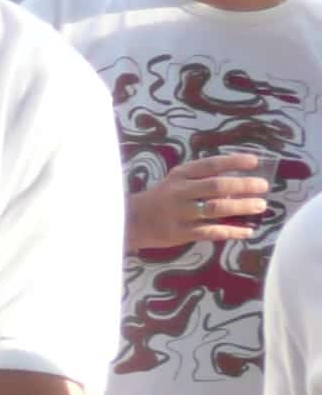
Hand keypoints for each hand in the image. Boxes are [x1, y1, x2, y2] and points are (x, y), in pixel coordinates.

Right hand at [127, 153, 270, 252]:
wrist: (131, 220)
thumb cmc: (160, 198)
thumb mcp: (175, 182)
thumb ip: (200, 180)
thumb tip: (237, 184)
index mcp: (180, 176)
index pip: (209, 165)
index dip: (233, 162)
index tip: (254, 161)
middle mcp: (180, 192)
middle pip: (216, 186)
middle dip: (243, 185)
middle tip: (263, 187)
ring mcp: (180, 213)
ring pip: (216, 208)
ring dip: (241, 207)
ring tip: (260, 206)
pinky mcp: (181, 232)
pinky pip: (211, 232)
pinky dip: (232, 231)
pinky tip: (248, 231)